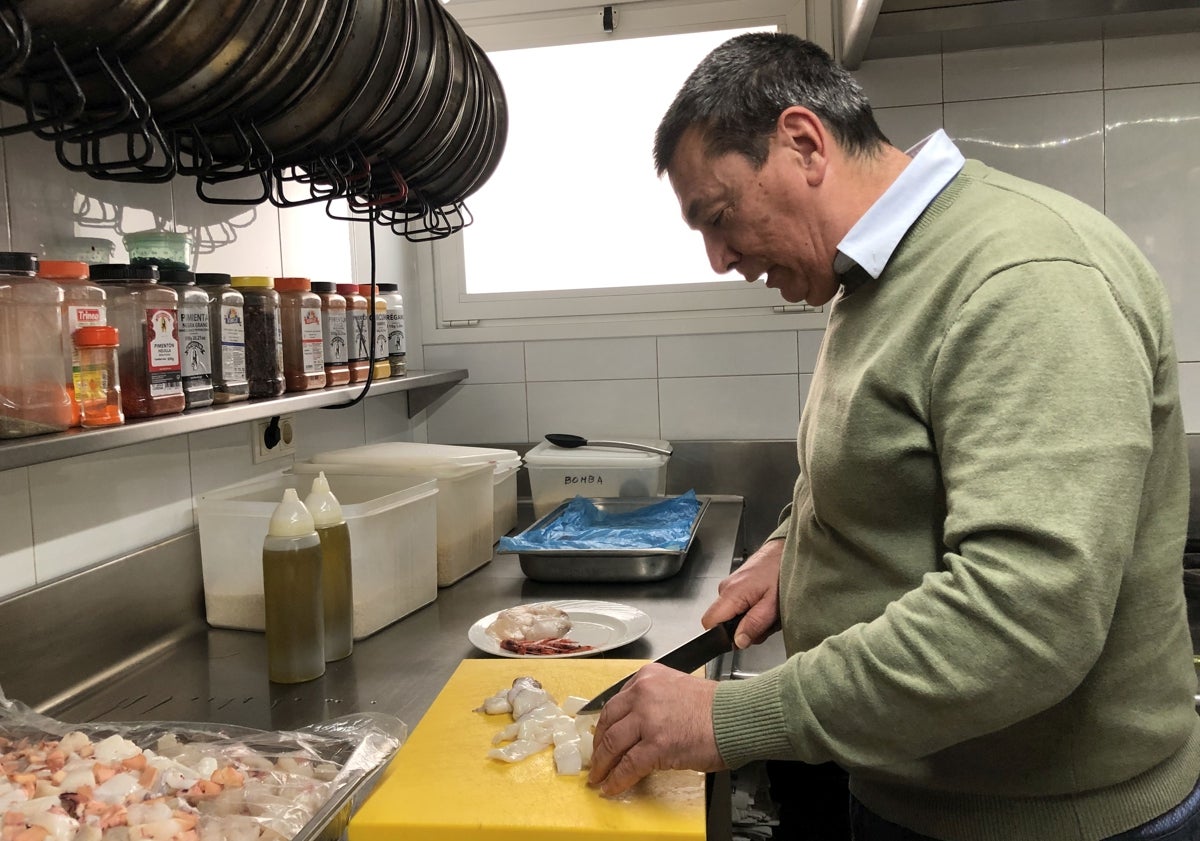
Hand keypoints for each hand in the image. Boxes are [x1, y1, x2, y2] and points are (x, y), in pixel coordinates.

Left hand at [587, 663, 725, 795]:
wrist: (736, 717)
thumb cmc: (716, 707)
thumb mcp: (677, 688)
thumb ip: (655, 700)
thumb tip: (640, 724)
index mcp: (648, 678)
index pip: (616, 701)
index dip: (606, 723)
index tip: (602, 734)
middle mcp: (643, 694)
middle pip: (608, 721)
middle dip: (599, 743)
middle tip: (595, 757)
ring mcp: (647, 719)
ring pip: (612, 743)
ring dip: (602, 764)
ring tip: (598, 775)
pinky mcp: (655, 745)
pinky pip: (627, 765)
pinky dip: (616, 778)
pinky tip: (612, 786)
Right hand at [701, 538, 782, 648]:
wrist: (785, 550)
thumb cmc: (781, 572)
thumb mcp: (773, 605)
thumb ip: (754, 624)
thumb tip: (738, 642)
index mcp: (731, 594)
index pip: (708, 623)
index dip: (722, 636)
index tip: (740, 637)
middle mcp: (725, 588)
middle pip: (723, 622)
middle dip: (743, 629)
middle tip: (765, 623)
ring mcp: (730, 585)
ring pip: (732, 615)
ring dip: (751, 620)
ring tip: (769, 611)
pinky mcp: (737, 585)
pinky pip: (738, 606)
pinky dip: (753, 610)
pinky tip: (766, 603)